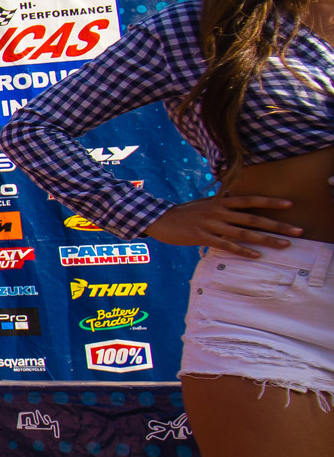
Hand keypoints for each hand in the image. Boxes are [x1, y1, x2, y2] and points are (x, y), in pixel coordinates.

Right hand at [146, 194, 301, 256]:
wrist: (158, 219)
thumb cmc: (183, 212)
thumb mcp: (205, 203)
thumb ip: (222, 203)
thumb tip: (239, 203)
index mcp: (220, 202)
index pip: (250, 200)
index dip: (270, 201)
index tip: (290, 204)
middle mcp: (218, 212)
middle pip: (253, 218)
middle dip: (277, 225)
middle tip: (298, 231)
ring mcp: (211, 224)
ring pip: (244, 233)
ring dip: (266, 239)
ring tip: (285, 245)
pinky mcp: (202, 237)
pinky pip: (226, 245)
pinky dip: (243, 250)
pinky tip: (256, 255)